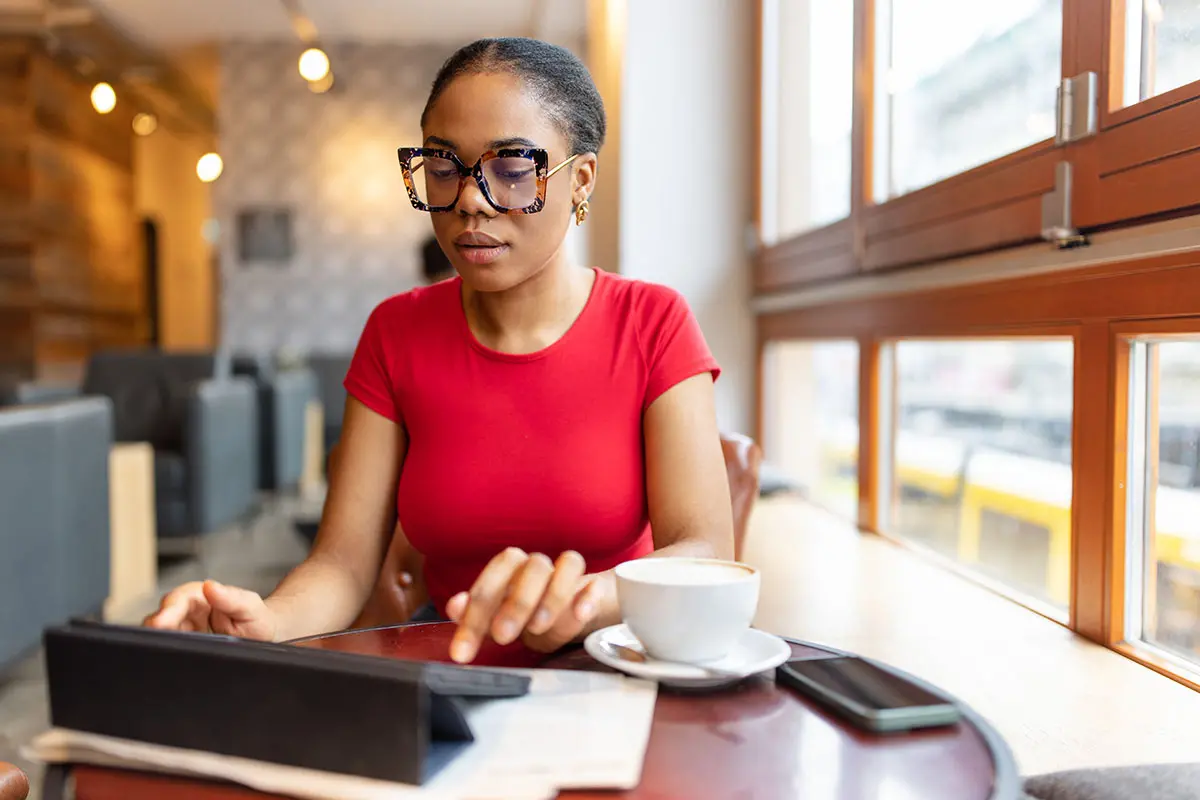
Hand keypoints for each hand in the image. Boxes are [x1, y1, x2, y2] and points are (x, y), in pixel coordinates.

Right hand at [143, 580, 278, 641]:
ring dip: (157, 640)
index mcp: (202, 597)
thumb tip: (210, 586)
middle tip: (152, 638)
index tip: (160, 622)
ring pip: (163, 633)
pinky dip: (166, 652)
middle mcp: (189, 612)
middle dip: (155, 626)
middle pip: (164, 617)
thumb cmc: (258, 618)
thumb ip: (232, 598)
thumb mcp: (250, 607)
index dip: (168, 610)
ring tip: (157, 651)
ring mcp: (185, 631)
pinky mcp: (185, 647)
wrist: (265, 636)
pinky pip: (171, 648)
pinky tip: (168, 662)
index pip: (179, 599)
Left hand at [444, 548, 612, 662]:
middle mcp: (537, 565)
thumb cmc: (524, 614)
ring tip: (538, 627)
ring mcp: (566, 574)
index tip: (463, 651)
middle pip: (530, 567)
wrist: (566, 610)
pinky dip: (589, 595)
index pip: (489, 582)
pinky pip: (595, 581)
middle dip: (515, 603)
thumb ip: (475, 614)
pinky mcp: (592, 586)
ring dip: (552, 596)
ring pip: (566, 564)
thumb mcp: (496, 619)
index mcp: (508, 569)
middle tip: (502, 636)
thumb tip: (454, 607)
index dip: (473, 616)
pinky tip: (581, 614)